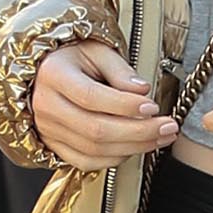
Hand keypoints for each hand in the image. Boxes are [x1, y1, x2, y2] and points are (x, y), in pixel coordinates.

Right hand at [33, 42, 175, 168]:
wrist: (44, 71)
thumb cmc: (71, 58)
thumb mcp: (96, 50)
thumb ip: (120, 70)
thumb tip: (141, 91)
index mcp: (54, 75)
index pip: (91, 97)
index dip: (125, 106)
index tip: (152, 106)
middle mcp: (47, 105)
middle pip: (95, 129)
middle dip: (139, 132)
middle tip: (167, 127)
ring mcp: (48, 129)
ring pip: (94, 149)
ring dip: (133, 147)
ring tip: (160, 137)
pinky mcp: (54, 145)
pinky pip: (86, 162)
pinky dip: (114, 159)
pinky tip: (134, 147)